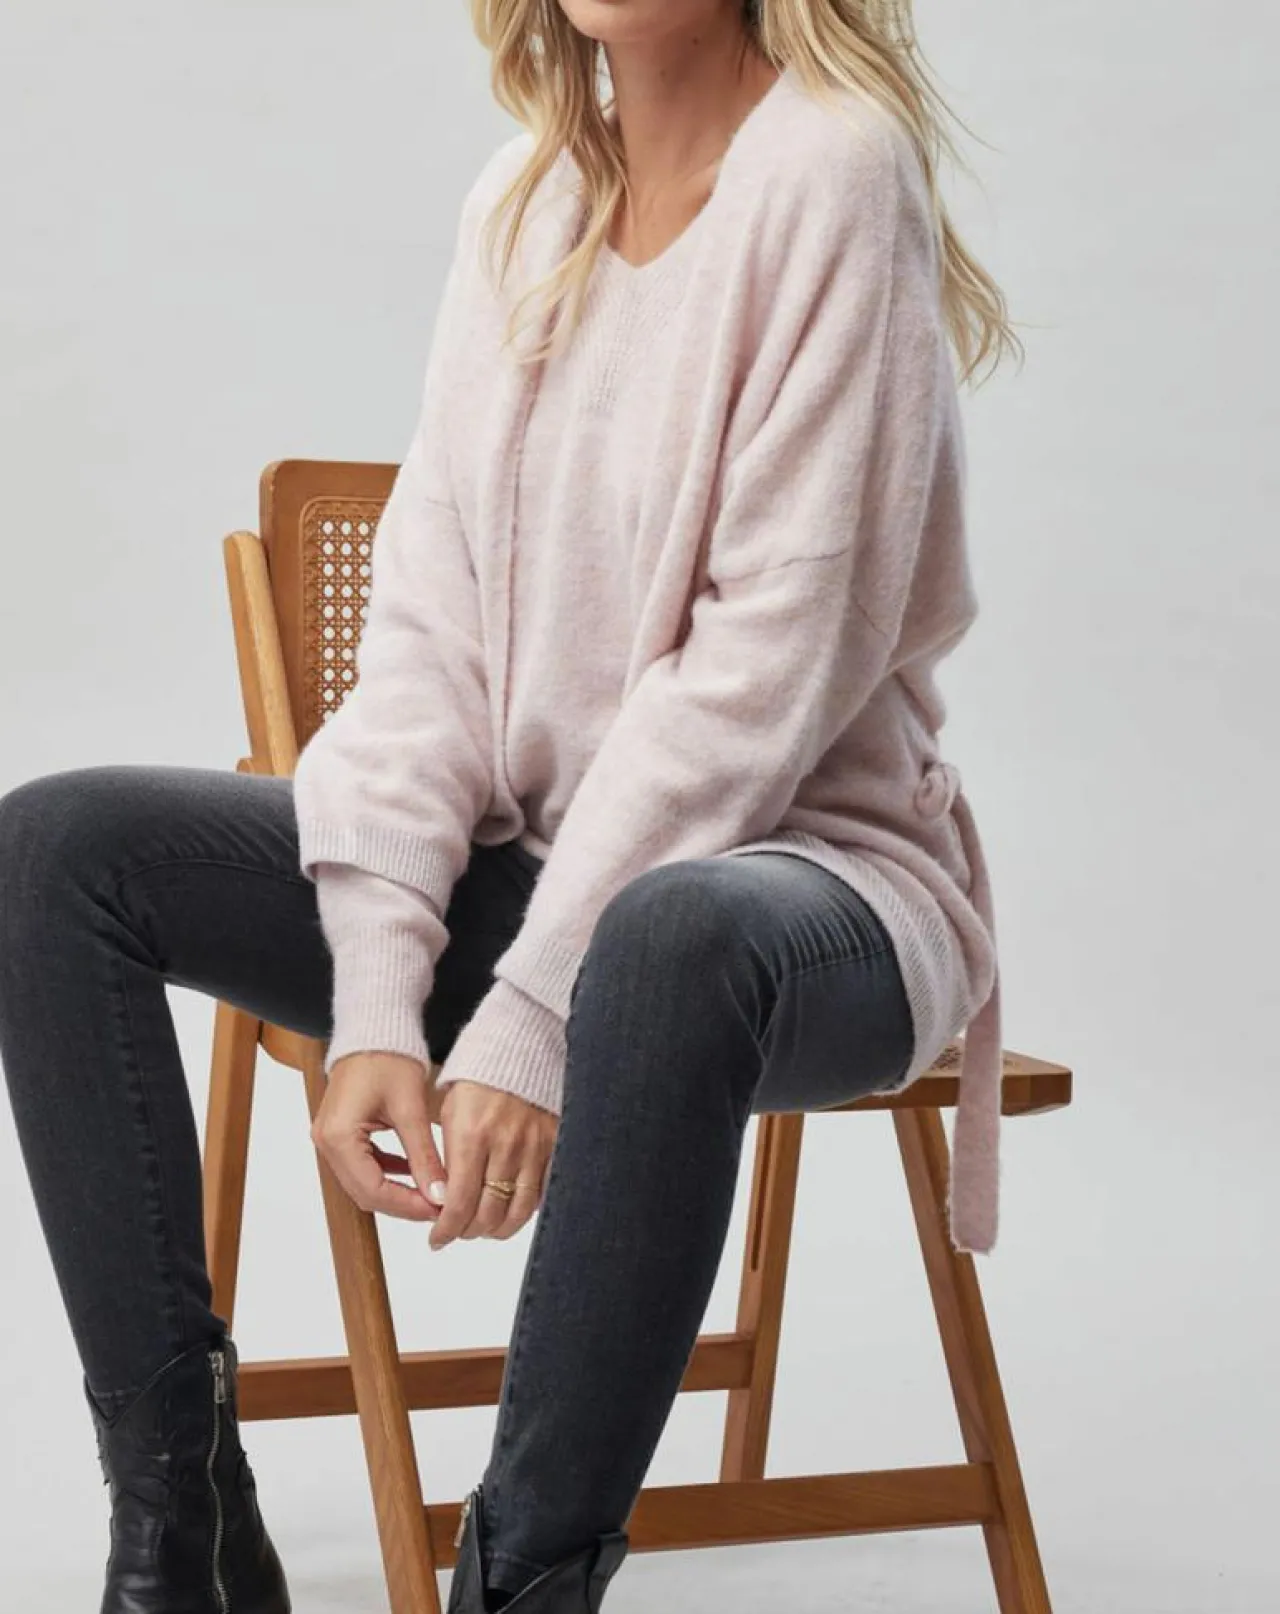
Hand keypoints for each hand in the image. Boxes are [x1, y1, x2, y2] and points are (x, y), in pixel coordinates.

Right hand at [311, 1050, 447, 1221]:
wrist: (375, 1027)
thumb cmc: (389, 1057)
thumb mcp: (411, 1109)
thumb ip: (423, 1157)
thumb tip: (438, 1195)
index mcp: (338, 1136)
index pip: (372, 1190)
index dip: (407, 1205)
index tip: (438, 1210)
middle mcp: (326, 1141)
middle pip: (364, 1191)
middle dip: (402, 1202)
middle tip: (438, 1205)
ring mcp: (330, 1137)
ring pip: (363, 1182)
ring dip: (396, 1190)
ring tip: (431, 1193)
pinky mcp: (341, 1132)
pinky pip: (363, 1165)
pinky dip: (388, 1172)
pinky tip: (414, 1171)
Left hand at [429, 1080, 556, 1250]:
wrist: (520, 1049)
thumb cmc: (478, 1079)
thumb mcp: (449, 1113)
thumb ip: (446, 1160)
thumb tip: (442, 1204)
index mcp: (472, 1135)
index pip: (459, 1203)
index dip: (446, 1230)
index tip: (437, 1238)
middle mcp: (505, 1145)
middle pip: (488, 1214)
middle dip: (468, 1231)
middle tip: (459, 1231)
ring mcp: (535, 1147)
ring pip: (518, 1212)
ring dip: (497, 1228)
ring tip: (484, 1227)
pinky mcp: (556, 1145)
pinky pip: (542, 1194)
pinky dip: (525, 1209)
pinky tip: (511, 1208)